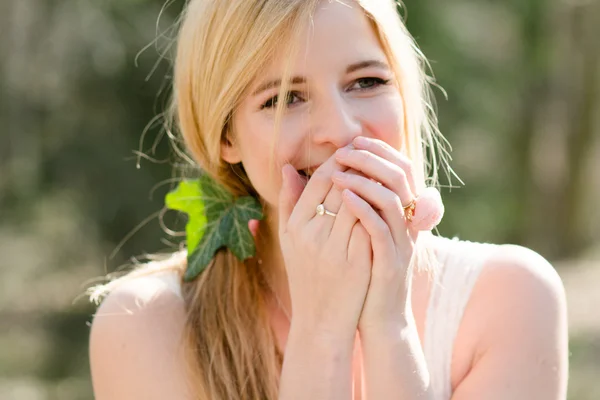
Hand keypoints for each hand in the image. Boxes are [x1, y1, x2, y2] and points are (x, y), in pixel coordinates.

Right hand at [278, 154, 371, 341]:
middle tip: (370, 154)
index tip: (350, 152)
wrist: (320, 319)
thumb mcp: (289, 240)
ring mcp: (334, 249)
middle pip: (338, 187)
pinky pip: (370, 226)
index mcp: (295, 226)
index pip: (316, 181)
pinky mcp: (356, 262)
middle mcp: (311, 235)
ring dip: (371, 184)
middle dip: (356, 167)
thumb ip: (289, 202)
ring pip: (357, 203)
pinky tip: (389, 199)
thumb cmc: (305, 275)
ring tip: (382, 173)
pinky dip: (379, 210)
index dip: (335, 162)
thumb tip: (287, 167)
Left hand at [332, 136, 424, 332]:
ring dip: (364, 181)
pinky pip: (380, 229)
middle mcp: (407, 225)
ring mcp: (402, 243)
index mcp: (402, 215)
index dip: (380, 151)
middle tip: (344, 150)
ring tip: (338, 172)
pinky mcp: (391, 262)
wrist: (377, 317)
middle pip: (400, 178)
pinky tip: (343, 198)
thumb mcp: (361, 235)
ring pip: (392, 200)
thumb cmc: (364, 273)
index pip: (401, 170)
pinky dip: (363, 209)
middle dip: (371, 159)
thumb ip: (356, 204)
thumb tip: (334, 173)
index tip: (354, 140)